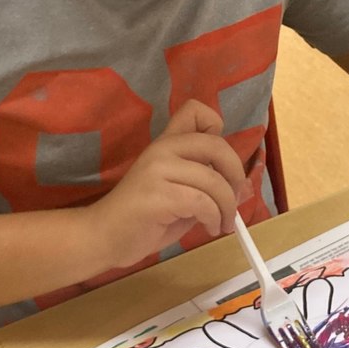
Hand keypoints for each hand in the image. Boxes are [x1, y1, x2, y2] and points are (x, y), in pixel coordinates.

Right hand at [88, 100, 247, 268]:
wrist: (104, 238)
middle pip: (216, 144)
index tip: (218, 162)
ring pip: (214, 180)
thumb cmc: (143, 219)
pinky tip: (209, 228)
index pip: (196, 110)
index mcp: (165, 143)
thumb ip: (205, 184)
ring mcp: (158, 169)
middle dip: (235, 174)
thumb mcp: (180, 195)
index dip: (217, 129)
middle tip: (234, 198)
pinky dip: (214, 218)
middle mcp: (162, 148)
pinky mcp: (158, 194)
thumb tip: (244, 187)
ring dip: (227, 208)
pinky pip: (203, 202)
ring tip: (222, 224)